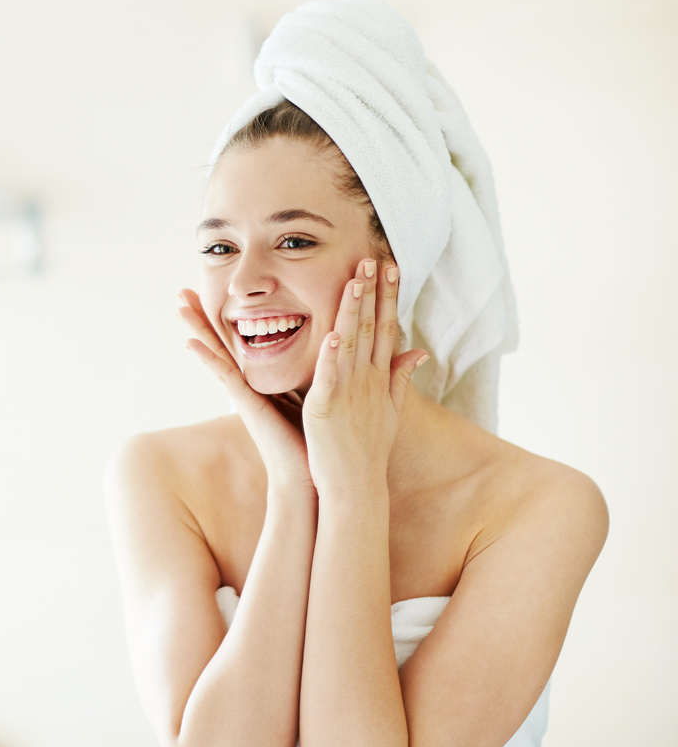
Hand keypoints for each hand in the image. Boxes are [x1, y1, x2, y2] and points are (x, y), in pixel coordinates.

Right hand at [178, 289, 311, 490]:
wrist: (309, 475)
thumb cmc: (311, 439)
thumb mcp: (311, 394)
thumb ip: (310, 371)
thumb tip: (326, 345)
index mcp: (261, 380)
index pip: (240, 342)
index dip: (223, 318)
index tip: (209, 293)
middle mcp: (247, 384)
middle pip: (221, 342)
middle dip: (202, 317)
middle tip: (182, 291)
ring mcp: (244, 394)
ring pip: (217, 354)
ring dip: (196, 330)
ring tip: (179, 307)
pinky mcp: (247, 405)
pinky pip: (225, 377)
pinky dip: (208, 360)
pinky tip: (191, 344)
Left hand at [302, 260, 425, 492]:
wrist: (356, 487)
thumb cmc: (367, 452)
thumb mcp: (390, 411)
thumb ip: (401, 379)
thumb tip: (421, 351)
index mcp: (379, 379)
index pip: (387, 329)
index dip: (389, 298)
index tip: (391, 268)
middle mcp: (367, 381)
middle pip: (371, 329)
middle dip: (373, 293)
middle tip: (373, 258)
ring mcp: (347, 393)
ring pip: (351, 344)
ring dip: (352, 312)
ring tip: (354, 282)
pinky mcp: (325, 408)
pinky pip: (329, 377)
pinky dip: (331, 356)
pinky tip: (333, 333)